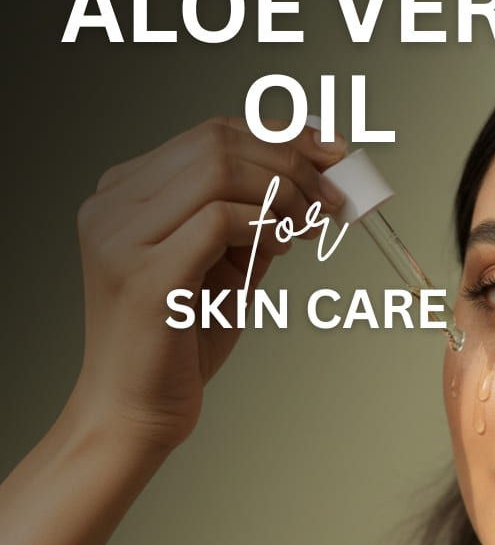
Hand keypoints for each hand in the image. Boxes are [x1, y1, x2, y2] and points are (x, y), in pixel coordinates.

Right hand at [71, 116, 346, 451]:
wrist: (138, 409)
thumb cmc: (179, 344)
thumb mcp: (226, 268)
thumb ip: (256, 223)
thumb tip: (313, 185)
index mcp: (125, 193)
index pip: (209, 134)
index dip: (281, 135)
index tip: (332, 151)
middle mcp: (112, 205)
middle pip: (216, 142)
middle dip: (291, 161)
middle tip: (333, 195)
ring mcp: (121, 236)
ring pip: (218, 170)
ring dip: (284, 191)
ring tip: (312, 223)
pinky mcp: (144, 274)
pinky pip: (219, 219)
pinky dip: (266, 226)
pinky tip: (285, 245)